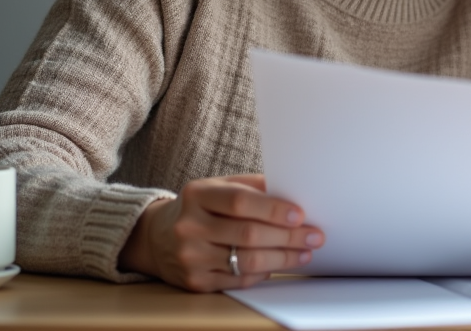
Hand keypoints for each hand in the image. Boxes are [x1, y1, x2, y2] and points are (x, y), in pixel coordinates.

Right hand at [118, 174, 323, 291]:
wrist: (156, 238)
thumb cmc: (200, 208)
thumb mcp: (218, 187)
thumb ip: (252, 187)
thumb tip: (293, 193)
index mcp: (197, 195)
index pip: (239, 201)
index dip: (273, 209)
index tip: (300, 214)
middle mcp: (189, 226)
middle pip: (248, 234)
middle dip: (288, 237)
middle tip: (314, 236)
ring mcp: (190, 257)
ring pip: (247, 261)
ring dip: (283, 258)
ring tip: (304, 253)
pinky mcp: (195, 282)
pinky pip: (239, 280)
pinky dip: (264, 272)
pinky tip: (279, 265)